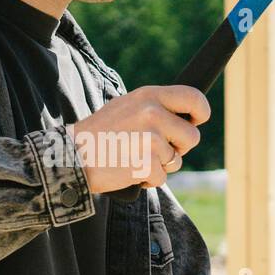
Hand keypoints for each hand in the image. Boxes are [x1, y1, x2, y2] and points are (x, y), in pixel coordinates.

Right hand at [67, 85, 209, 193]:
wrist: (73, 155)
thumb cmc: (100, 133)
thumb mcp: (127, 106)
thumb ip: (155, 108)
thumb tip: (186, 118)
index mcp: (149, 95)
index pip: (194, 98)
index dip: (201, 113)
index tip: (195, 122)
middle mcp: (153, 113)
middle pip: (192, 137)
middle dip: (179, 148)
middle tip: (155, 149)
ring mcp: (150, 138)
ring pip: (176, 160)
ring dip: (160, 165)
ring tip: (134, 157)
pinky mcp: (146, 162)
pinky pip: (162, 177)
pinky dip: (148, 179)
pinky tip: (128, 169)